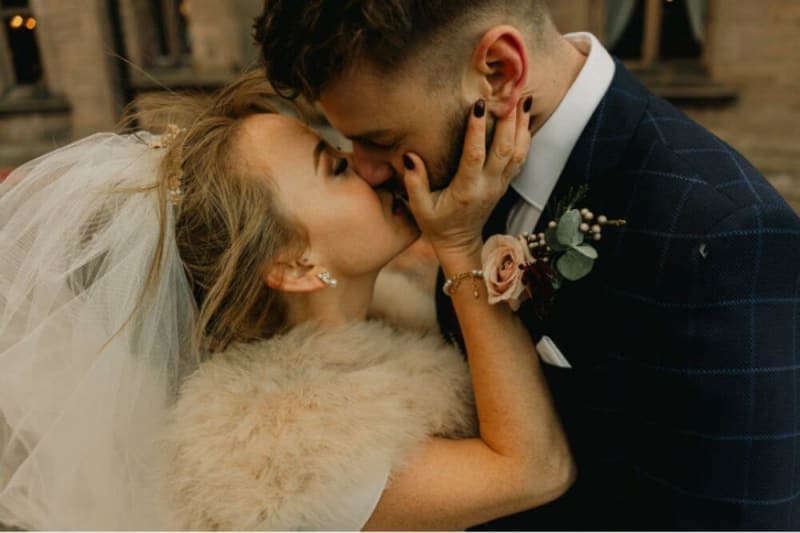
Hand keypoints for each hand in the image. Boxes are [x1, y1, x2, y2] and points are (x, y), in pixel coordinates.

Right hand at [403, 96, 532, 261]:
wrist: (460, 243)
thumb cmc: (437, 224)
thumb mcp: (420, 207)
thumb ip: (414, 182)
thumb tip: (410, 156)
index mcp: (466, 190)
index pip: (474, 156)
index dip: (477, 130)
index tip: (478, 106)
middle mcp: (488, 185)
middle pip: (505, 149)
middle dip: (509, 120)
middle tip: (509, 94)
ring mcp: (500, 184)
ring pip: (517, 152)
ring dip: (522, 126)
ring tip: (523, 99)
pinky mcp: (505, 183)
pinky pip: (520, 158)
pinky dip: (525, 137)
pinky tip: (525, 118)